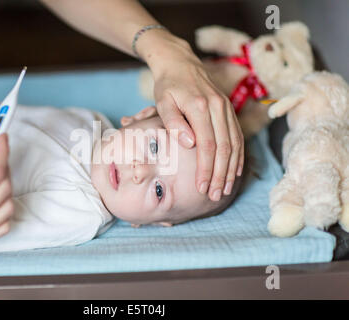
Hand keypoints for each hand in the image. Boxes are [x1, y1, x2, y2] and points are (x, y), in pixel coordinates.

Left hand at [140, 32, 244, 200]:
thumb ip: (174, 122)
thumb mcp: (163, 101)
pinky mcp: (228, 110)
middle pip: (223, 148)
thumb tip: (189, 144)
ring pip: (234, 144)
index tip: (201, 188)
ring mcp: (226, 108)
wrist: (180, 62)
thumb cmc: (167, 85)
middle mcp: (218, 107)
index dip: (205, 169)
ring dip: (230, 169)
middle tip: (215, 195)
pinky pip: (237, 136)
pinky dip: (238, 156)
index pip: (207, 145)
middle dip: (220, 175)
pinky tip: (235, 171)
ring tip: (225, 190)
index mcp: (200, 106)